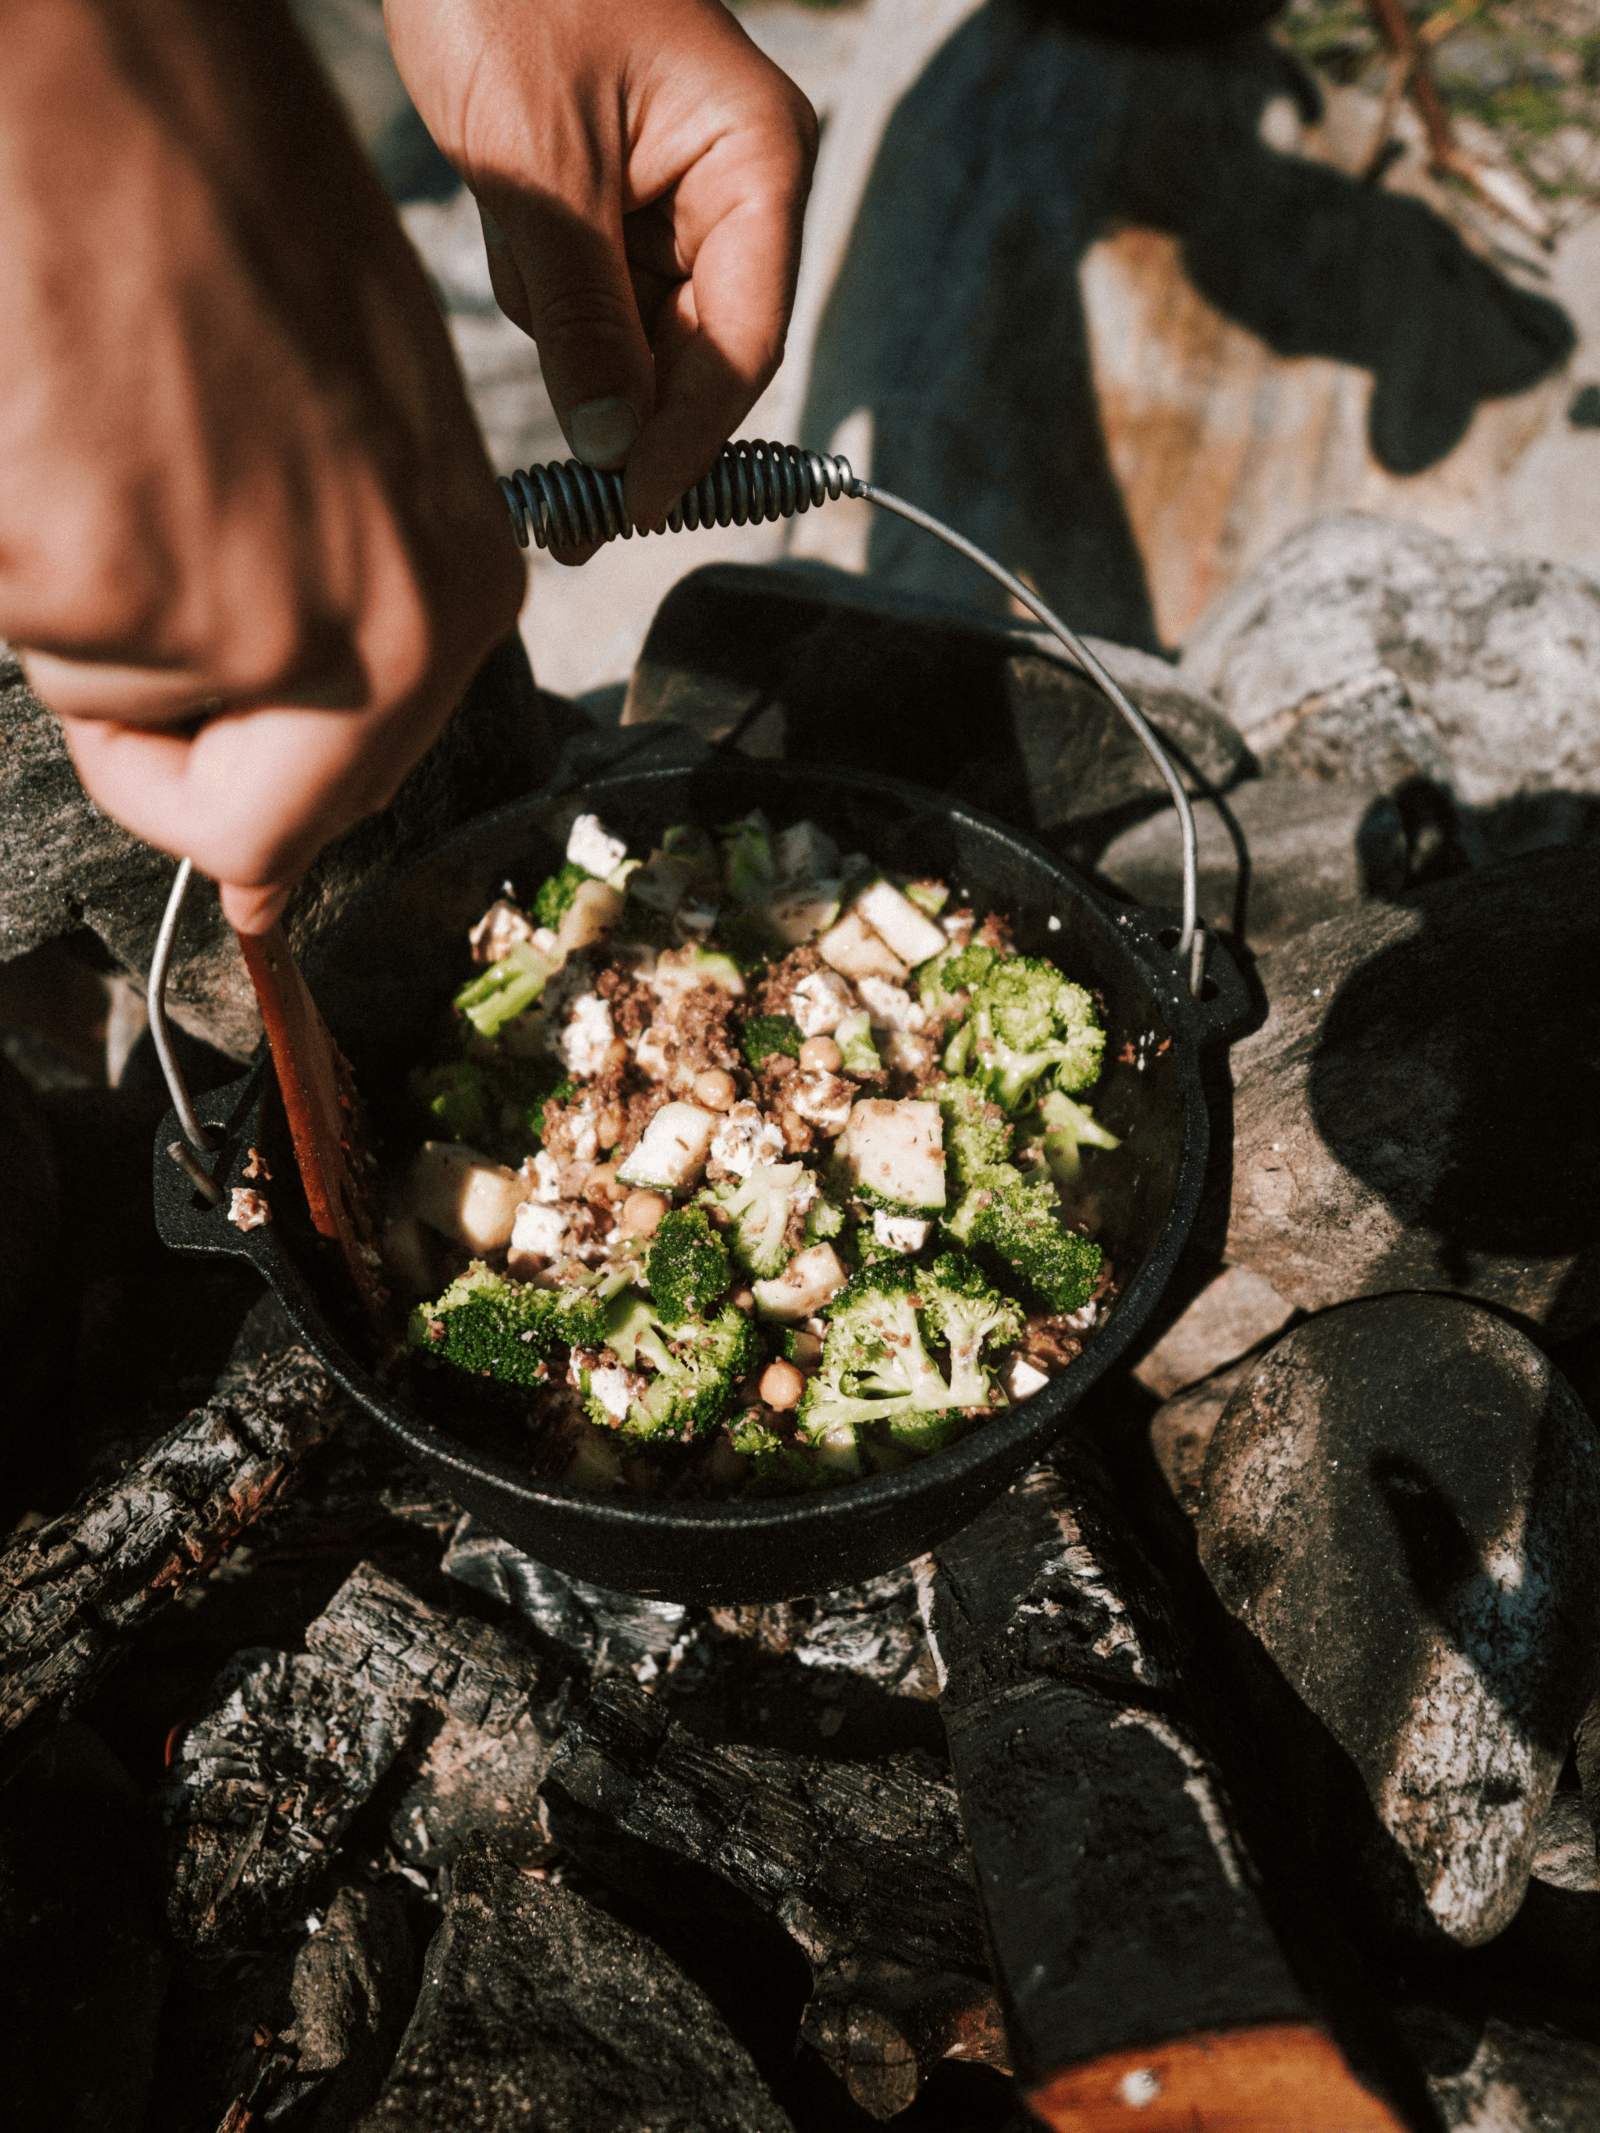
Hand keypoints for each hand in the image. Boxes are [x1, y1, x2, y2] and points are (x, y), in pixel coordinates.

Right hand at [0, 0, 524, 932]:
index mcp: (444, 597)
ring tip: (101, 413)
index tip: (220, 825)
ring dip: (78, 585)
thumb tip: (299, 790)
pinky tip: (48, 409)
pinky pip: (23, 616)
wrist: (93, 67)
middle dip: (159, 743)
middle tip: (125, 578)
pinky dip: (16, 536)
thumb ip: (353, 599)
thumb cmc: (223, 201)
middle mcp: (360, 634)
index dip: (255, 813)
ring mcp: (218, 618)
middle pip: (234, 816)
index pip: (337, 799)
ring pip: (103, 685)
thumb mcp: (354, 428)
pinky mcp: (77, 580)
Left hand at [383, 0, 817, 536]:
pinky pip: (594, 297)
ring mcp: (681, 196)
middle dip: (623, 408)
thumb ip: (580, 316)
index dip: (687, 440)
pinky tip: (508, 209)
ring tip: (514, 225)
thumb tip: (611, 446)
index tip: (629, 509)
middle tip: (563, 514)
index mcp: (757, 162)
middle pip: (700, 356)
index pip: (744, 345)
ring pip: (639, 337)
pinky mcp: (624, 201)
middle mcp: (738, 187)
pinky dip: (545, 289)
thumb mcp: (536, 164)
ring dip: (568, 327)